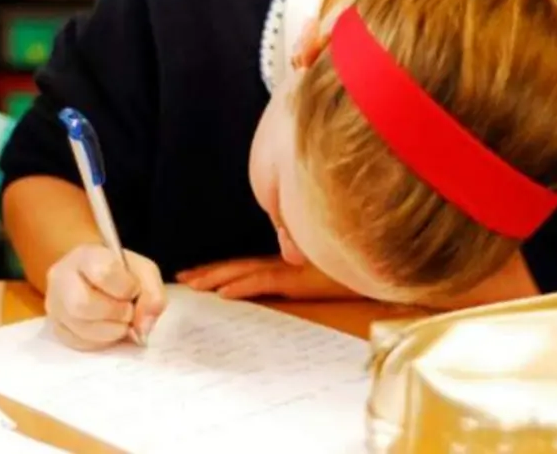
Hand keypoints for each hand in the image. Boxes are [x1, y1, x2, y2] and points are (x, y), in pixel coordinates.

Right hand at [45, 245, 164, 350]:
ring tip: (121, 321)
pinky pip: (79, 343)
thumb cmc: (122, 272)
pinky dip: (101, 341)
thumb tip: (143, 327)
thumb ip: (152, 294)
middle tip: (128, 311)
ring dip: (111, 331)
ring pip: (80, 328)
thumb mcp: (144, 272)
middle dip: (116, 313)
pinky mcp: (56, 327)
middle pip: (83, 305)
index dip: (126, 288)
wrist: (97, 277)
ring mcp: (55, 305)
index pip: (104, 273)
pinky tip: (109, 329)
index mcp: (85, 255)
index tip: (134, 290)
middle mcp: (62, 278)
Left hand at [176, 256, 360, 299]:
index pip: (243, 267)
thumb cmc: (348, 271)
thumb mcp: (318, 275)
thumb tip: (282, 279)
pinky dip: (242, 286)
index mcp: (282, 264)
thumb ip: (298, 276)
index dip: (218, 270)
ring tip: (192, 285)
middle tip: (182, 280)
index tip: (194, 275)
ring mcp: (288, 269)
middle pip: (237, 267)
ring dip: (215, 278)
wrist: (374, 263)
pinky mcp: (299, 278)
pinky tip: (224, 293)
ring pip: (244, 272)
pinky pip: (265, 282)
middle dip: (207, 273)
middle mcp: (281, 263)